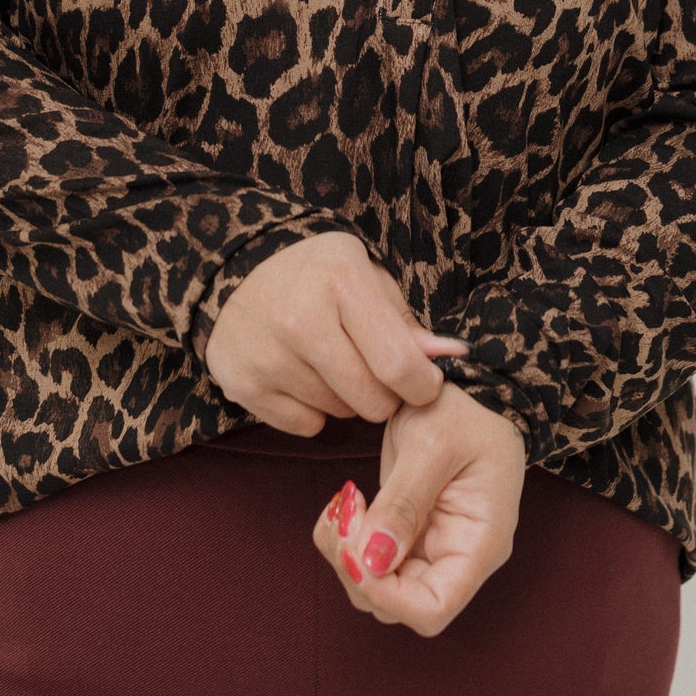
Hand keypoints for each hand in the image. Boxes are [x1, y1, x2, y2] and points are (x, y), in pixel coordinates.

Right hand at [202, 231, 471, 433]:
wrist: (239, 269)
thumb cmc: (319, 275)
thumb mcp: (368, 279)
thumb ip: (408, 324)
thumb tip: (455, 356)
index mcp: (341, 281)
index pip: (400, 366)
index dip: (422, 385)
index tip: (420, 380)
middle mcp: (298, 318)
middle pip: (372, 401)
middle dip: (383, 394)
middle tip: (371, 367)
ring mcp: (266, 355)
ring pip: (340, 414)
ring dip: (346, 399)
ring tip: (330, 362)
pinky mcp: (242, 384)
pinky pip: (305, 426)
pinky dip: (312, 409)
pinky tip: (301, 374)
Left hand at [313, 377, 526, 635]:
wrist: (467, 389)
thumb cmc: (465, 411)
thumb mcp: (434, 443)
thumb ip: (403, 502)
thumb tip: (373, 562)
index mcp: (479, 544)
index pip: (432, 609)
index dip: (385, 594)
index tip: (356, 549)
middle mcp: (456, 558)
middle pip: (396, 605)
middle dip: (356, 568)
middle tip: (342, 512)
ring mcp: (431, 549)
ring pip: (375, 588)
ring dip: (345, 555)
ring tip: (341, 503)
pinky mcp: (407, 534)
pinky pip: (368, 560)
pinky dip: (346, 540)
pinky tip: (345, 503)